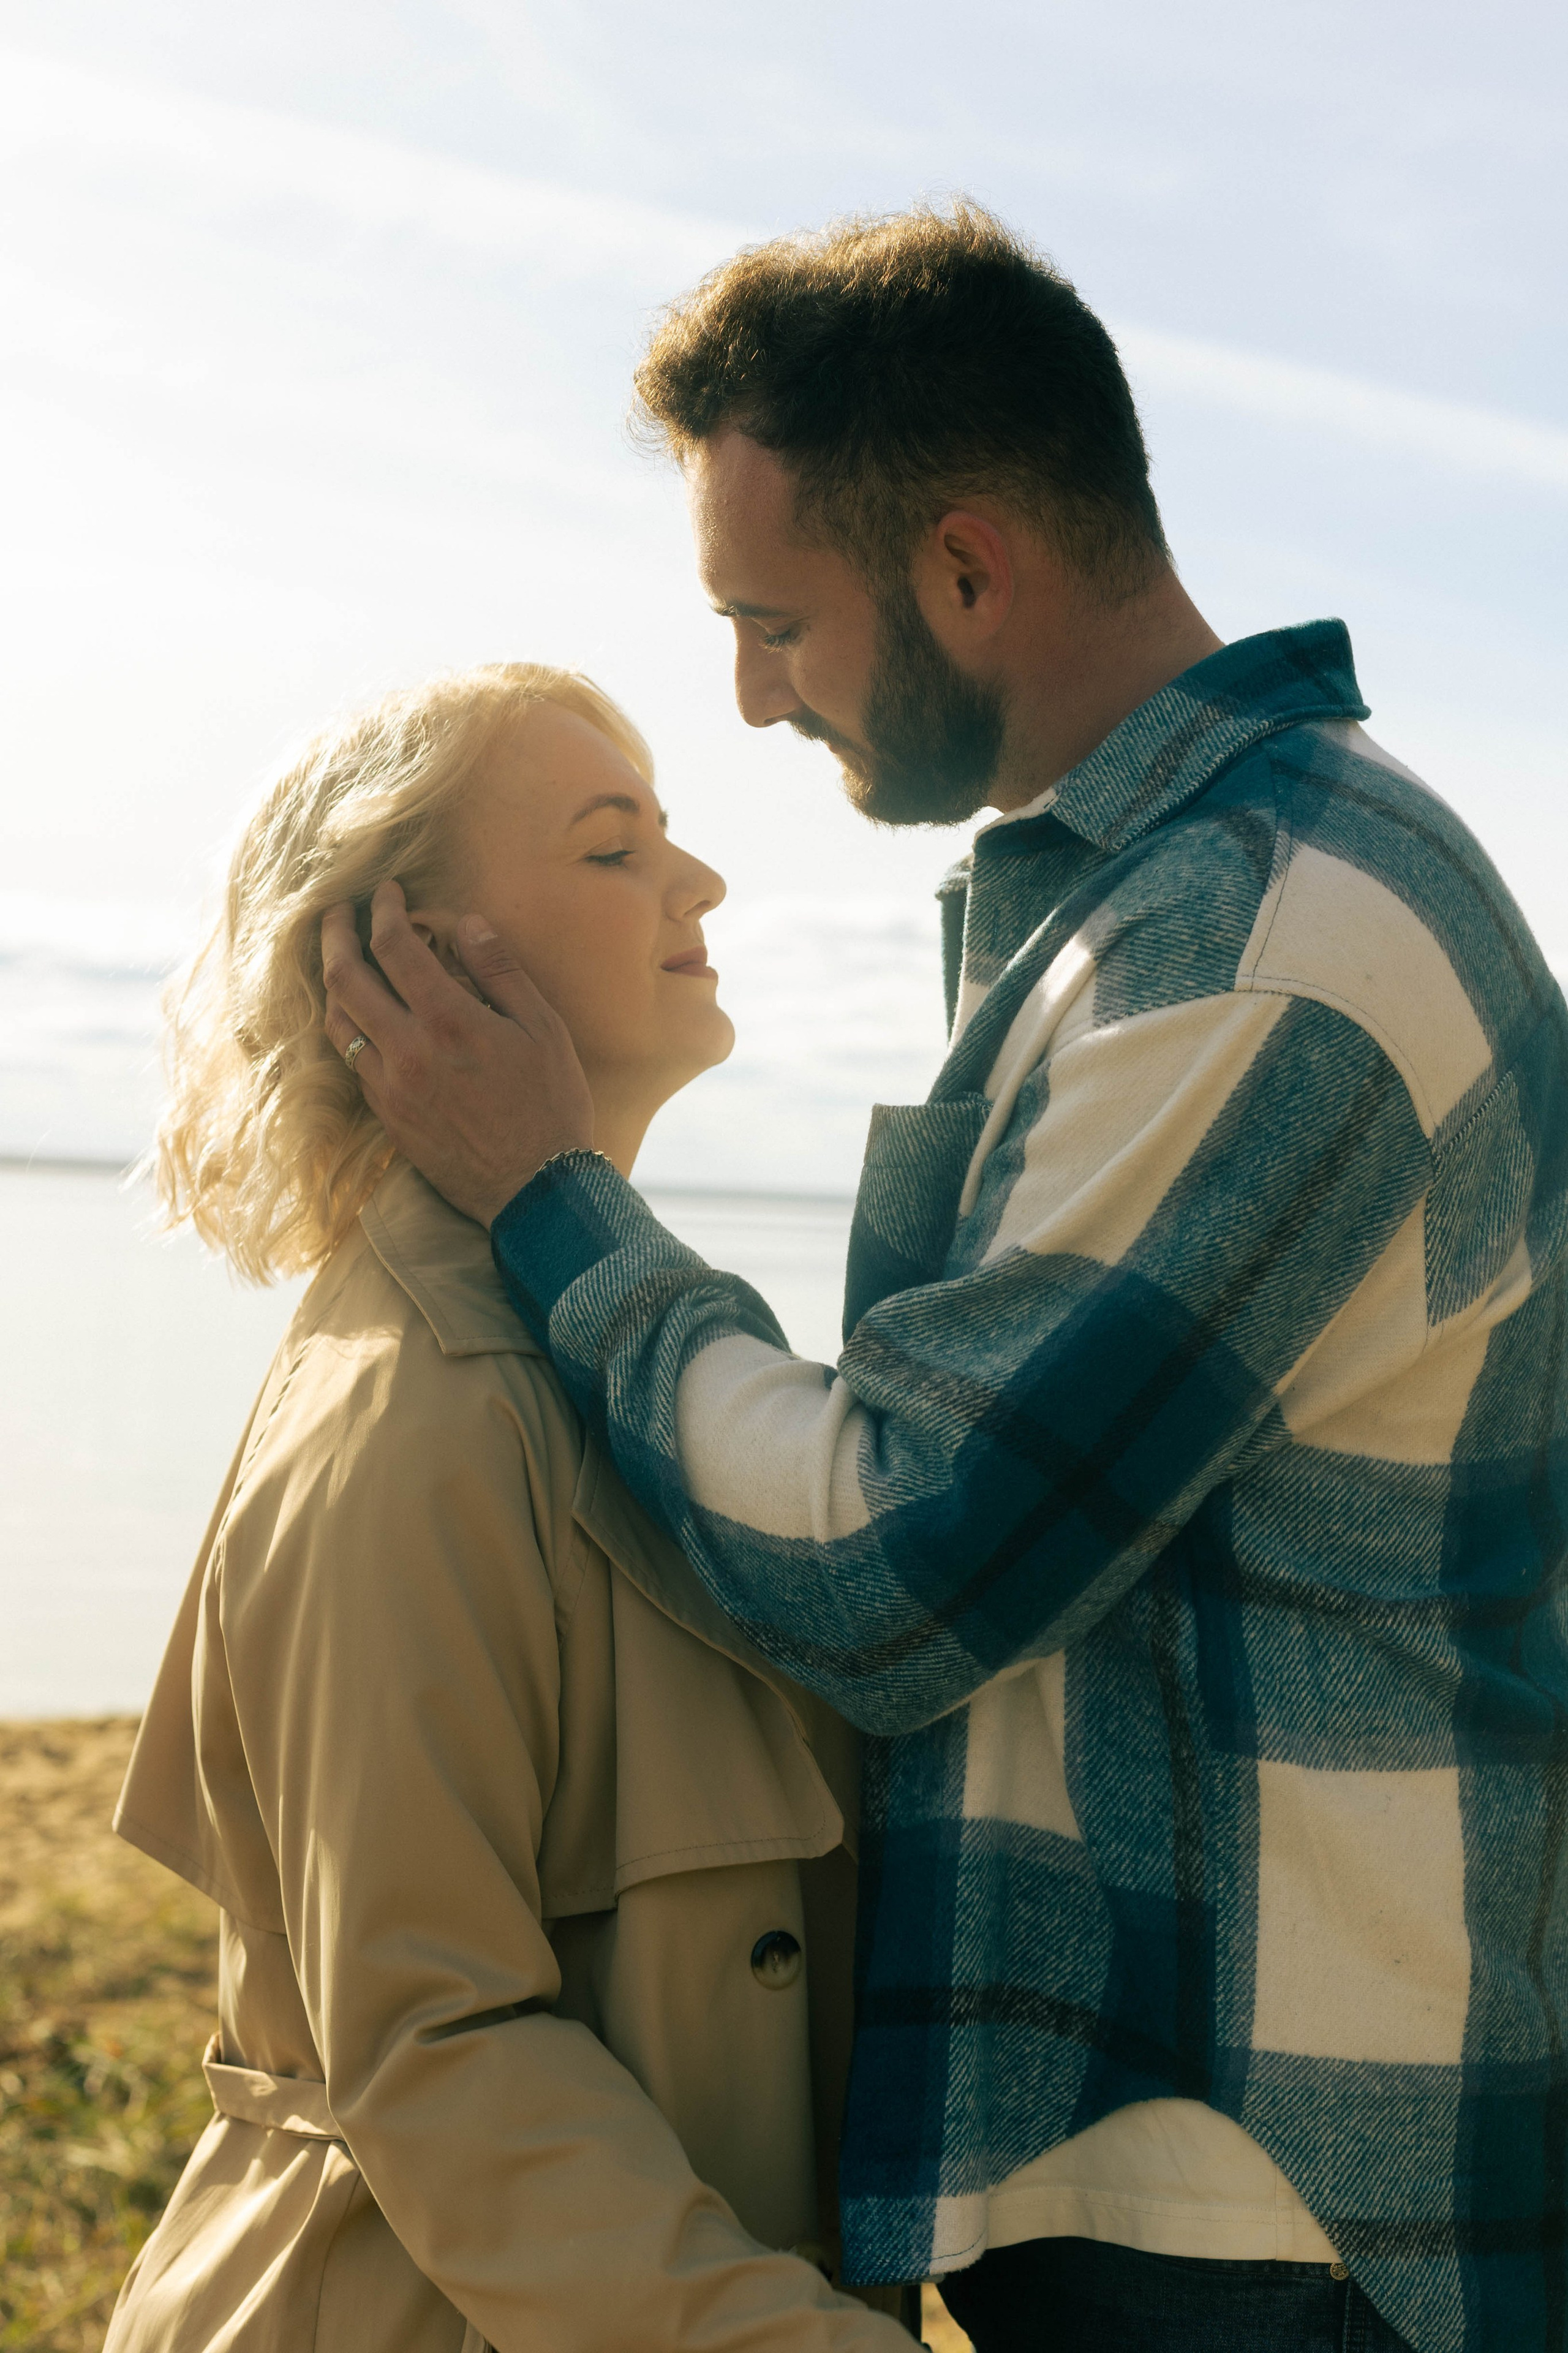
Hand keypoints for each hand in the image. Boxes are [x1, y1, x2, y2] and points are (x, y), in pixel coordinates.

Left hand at [321, 881, 594, 1227]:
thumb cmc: (550, 1105)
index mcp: (449, 1021)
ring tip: (340, 960)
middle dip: (336, 935)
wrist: (535, 1189)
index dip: (384, 909)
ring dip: (332, 983)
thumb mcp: (544, 1029)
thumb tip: (467, 923)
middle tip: (338, 911)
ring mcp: (390, 1086)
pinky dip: (347, 1027)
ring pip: (336, 1022)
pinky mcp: (387, 1115)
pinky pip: (350, 1061)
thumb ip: (501, 972)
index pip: (394, 946)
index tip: (387, 891)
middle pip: (345, 978)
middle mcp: (407, 1051)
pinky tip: (360, 1016)